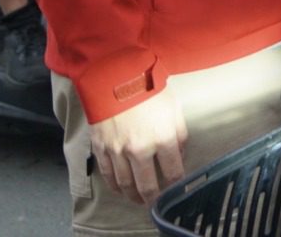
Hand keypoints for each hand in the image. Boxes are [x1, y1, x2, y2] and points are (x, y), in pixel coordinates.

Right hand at [88, 86, 187, 204]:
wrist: (115, 77)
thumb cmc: (149, 89)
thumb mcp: (174, 109)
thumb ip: (179, 135)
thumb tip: (180, 155)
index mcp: (162, 139)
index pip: (173, 172)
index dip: (177, 183)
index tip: (178, 188)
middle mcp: (139, 149)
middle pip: (147, 185)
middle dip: (153, 198)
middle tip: (156, 203)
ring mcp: (117, 151)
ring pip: (125, 184)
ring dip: (133, 195)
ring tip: (139, 199)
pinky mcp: (101, 148)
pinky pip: (107, 174)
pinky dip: (114, 185)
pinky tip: (121, 189)